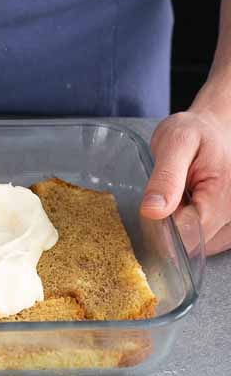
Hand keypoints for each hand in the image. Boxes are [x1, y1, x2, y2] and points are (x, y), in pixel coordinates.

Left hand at [141, 110, 230, 254]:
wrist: (214, 128)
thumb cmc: (194, 133)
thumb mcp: (175, 143)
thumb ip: (165, 178)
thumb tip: (152, 211)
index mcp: (224, 195)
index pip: (188, 235)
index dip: (163, 231)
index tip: (153, 212)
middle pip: (195, 244)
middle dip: (173, 229)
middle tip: (167, 199)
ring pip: (202, 246)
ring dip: (184, 231)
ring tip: (180, 200)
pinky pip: (209, 241)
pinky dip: (193, 231)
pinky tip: (188, 208)